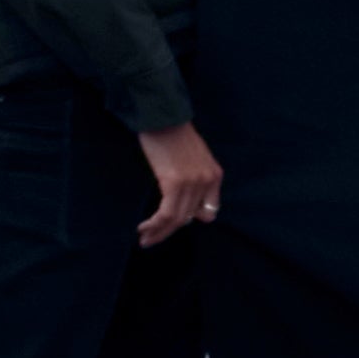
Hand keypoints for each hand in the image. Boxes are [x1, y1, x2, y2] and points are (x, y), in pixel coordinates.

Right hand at [135, 120, 223, 245]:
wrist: (162, 117)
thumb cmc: (173, 135)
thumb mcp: (195, 158)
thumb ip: (195, 179)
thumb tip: (185, 204)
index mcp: (215, 175)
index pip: (208, 211)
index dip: (190, 220)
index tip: (171, 224)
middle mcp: (208, 181)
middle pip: (189, 219)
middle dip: (168, 231)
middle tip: (150, 240)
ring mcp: (193, 183)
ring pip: (176, 219)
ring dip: (158, 232)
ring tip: (144, 239)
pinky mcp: (174, 183)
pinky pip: (166, 213)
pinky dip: (154, 224)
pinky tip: (143, 228)